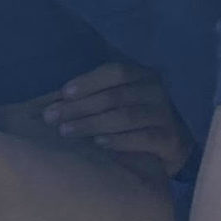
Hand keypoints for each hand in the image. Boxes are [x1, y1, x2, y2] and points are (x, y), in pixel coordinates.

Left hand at [42, 62, 193, 175]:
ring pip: (126, 116)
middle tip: (52, 119)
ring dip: (92, 123)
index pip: (115, 71)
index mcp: (141, 75)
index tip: (62, 94)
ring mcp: (165, 114)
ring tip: (66, 132)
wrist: (169, 149)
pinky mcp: (171, 139)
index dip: (88, 82)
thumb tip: (49, 104)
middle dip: (80, 107)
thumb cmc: (133, 123)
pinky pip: (144, 137)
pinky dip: (119, 140)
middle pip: (115, 96)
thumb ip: (91, 99)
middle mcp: (156, 91)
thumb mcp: (116, 104)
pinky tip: (98, 144)